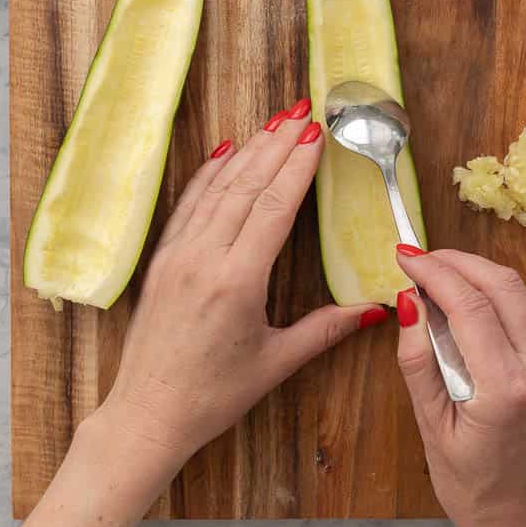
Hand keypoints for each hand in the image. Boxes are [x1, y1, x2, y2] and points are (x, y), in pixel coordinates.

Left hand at [94, 100, 386, 467]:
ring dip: (247, 152)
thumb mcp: (276, 363)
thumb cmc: (212, 396)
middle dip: (276, 145)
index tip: (315, 134)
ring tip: (272, 123)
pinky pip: (188, 205)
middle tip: (301, 112)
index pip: (273, 208)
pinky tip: (224, 152)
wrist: (147, 414)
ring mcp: (177, 256)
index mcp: (236, 282)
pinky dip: (208, 175)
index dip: (297, 167)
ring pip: (216, 189)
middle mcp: (202, 259)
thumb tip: (378, 308)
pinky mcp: (160, 261)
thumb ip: (327, 329)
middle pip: (246, 186)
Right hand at [394, 248, 525, 526]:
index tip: (404, 256)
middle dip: (457, 261)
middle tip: (419, 258)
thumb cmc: (472, 487)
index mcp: (508, 388)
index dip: (434, 271)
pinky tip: (463, 309)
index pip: (469, 303)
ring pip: (518, 294)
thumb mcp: (430, 426)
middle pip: (502, 284)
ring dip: (476, 276)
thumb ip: (417, 360)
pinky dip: (493, 301)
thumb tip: (408, 302)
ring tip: (435, 278)